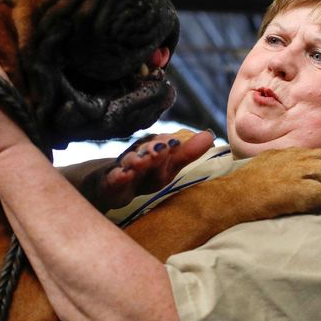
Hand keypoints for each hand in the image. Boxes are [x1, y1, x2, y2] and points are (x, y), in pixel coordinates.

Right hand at [82, 129, 213, 210]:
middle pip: (146, 150)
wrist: (111, 185)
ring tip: (141, 161)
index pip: (163, 143)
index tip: (175, 143)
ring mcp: (122, 166)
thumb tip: (210, 135)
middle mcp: (138, 153)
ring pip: (129, 161)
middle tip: (161, 148)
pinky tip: (122, 175)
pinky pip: (113, 178)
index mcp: (153, 148)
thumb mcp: (168, 166)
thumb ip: (187, 152)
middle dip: (153, 149)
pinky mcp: (110, 181)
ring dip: (135, 160)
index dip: (168, 144)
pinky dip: (118, 176)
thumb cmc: (145, 174)